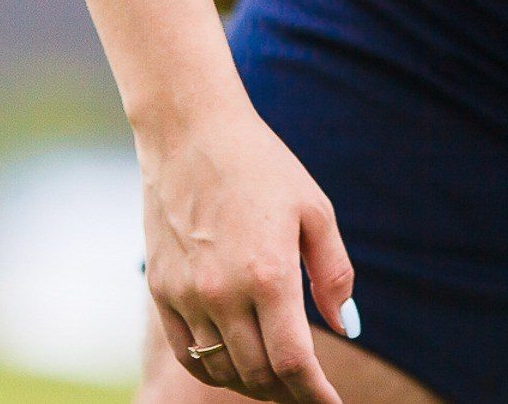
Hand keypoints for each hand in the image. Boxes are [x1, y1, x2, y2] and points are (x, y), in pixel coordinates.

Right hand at [140, 99, 356, 403]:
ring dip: (253, 383)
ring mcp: (187, 294)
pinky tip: (234, 360)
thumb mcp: (313, 209)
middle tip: (307, 388)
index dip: (316, 396)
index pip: (295, 364)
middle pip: (259, 375)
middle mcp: (224, 293)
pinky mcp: (160, 289)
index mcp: (269, 274)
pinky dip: (213, 368)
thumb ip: (333, 272)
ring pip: (222, 370)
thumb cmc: (260, 164)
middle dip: (289, 391)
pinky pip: (187, 352)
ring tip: (275, 377)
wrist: (189, 130)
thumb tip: (346, 326)